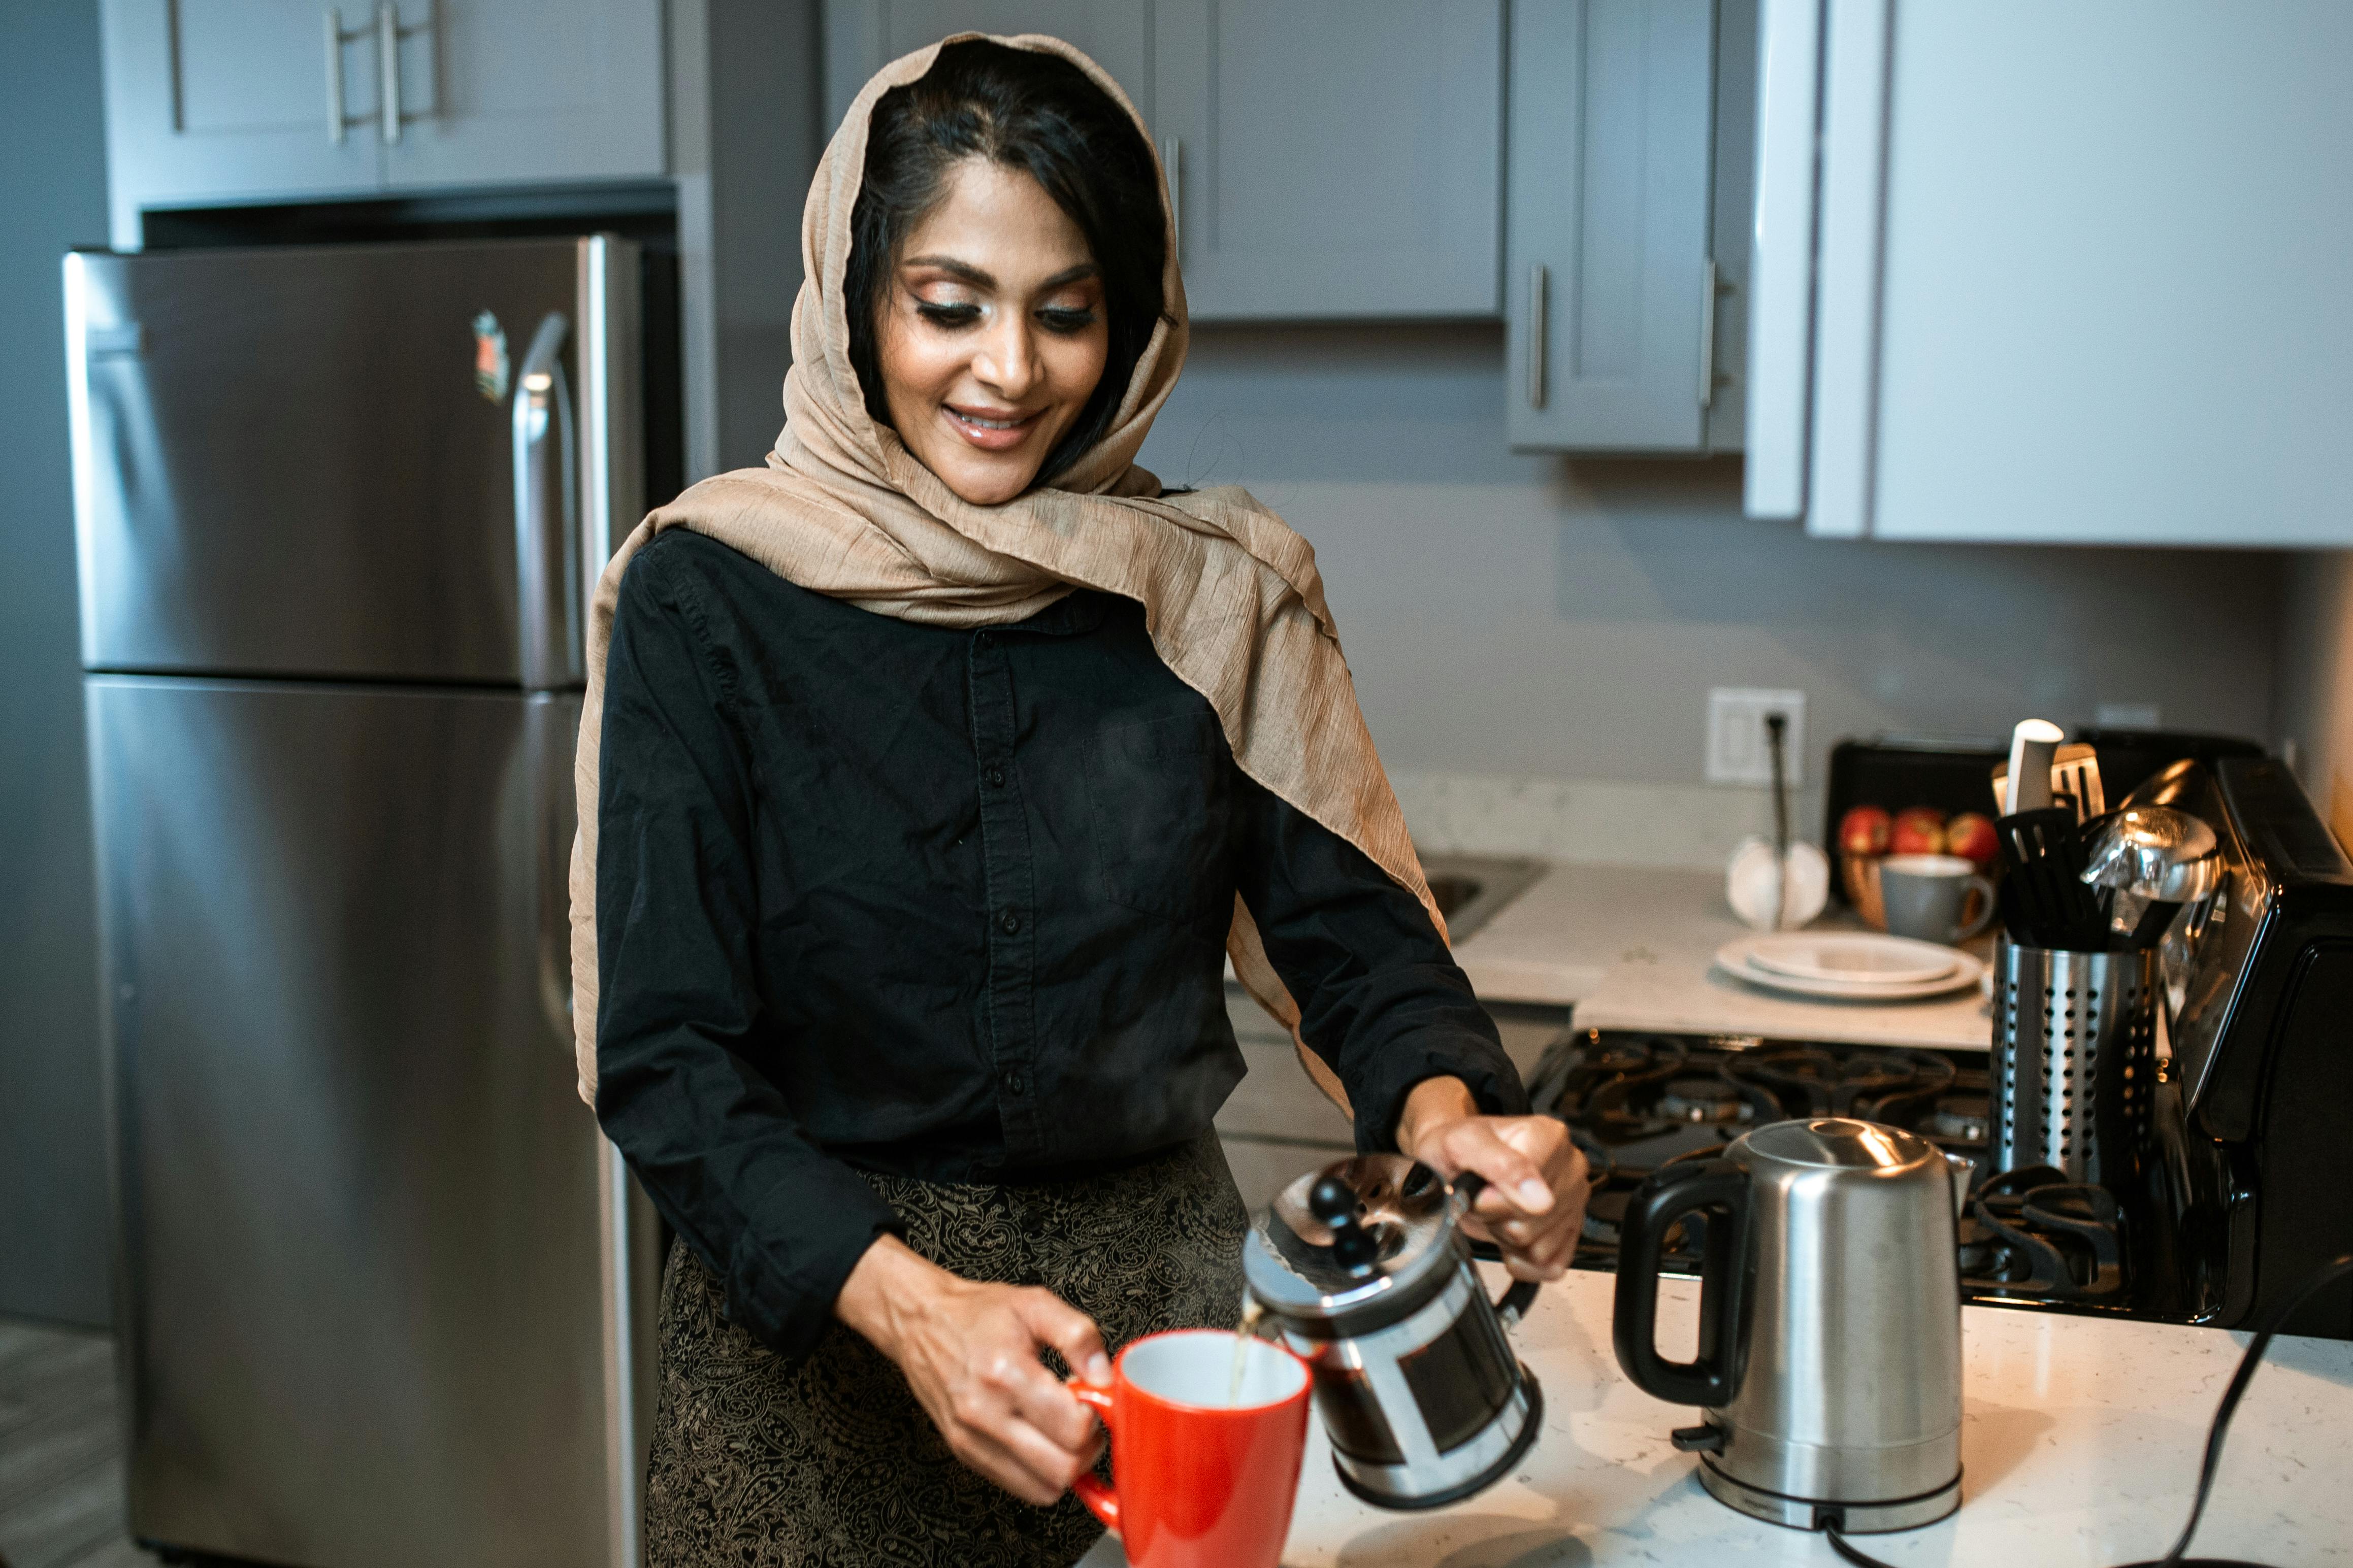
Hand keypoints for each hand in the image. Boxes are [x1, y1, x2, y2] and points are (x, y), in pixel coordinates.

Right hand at [835, 1235, 1111, 1504]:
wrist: (922, 1324)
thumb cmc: (978, 1315)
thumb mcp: (1036, 1304)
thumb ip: (1078, 1336)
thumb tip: (1104, 1378)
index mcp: (1005, 1373)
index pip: (1072, 1429)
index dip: (1096, 1417)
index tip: (1093, 1400)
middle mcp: (985, 1413)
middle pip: (1061, 1468)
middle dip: (1087, 1449)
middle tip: (1086, 1421)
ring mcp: (972, 1439)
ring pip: (1043, 1488)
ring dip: (1067, 1467)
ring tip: (1063, 1432)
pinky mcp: (965, 1453)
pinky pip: (1019, 1487)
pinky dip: (1041, 1473)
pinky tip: (1041, 1441)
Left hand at [1396, 1077, 1589, 1282]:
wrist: (1454, 1161)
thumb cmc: (1459, 1148)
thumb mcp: (1463, 1144)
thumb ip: (1500, 1164)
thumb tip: (1541, 1199)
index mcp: (1551, 1138)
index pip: (1531, 1192)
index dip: (1493, 1198)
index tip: (1479, 1188)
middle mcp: (1571, 1168)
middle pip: (1535, 1221)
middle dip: (1498, 1217)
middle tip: (1484, 1197)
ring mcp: (1574, 1202)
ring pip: (1540, 1248)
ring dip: (1506, 1238)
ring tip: (1496, 1210)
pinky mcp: (1570, 1233)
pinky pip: (1549, 1266)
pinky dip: (1520, 1259)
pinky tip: (1507, 1235)